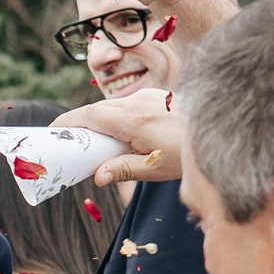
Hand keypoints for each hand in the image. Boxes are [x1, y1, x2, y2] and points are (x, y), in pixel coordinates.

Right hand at [54, 87, 184, 186]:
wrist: (222, 129)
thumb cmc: (188, 153)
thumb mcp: (155, 168)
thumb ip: (124, 170)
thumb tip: (98, 177)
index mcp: (133, 120)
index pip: (90, 116)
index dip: (67, 122)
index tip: (52, 132)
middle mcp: (138, 102)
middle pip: (97, 109)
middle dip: (79, 123)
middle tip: (66, 141)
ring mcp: (148, 96)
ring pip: (112, 105)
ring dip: (98, 119)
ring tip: (91, 140)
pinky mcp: (156, 96)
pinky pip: (126, 103)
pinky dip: (115, 115)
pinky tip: (118, 132)